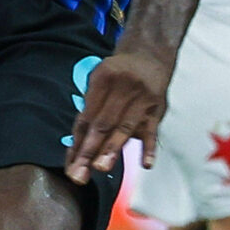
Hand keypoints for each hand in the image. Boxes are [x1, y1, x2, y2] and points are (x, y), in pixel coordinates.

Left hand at [65, 47, 169, 183]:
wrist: (149, 56)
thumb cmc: (118, 75)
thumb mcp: (99, 81)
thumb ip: (90, 109)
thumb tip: (77, 145)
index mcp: (102, 78)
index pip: (87, 117)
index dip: (78, 142)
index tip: (72, 163)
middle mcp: (122, 87)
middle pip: (102, 124)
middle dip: (89, 150)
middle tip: (79, 173)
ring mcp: (141, 98)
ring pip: (124, 128)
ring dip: (112, 149)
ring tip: (101, 167)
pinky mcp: (157, 108)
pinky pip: (152, 131)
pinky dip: (149, 148)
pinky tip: (146, 163)